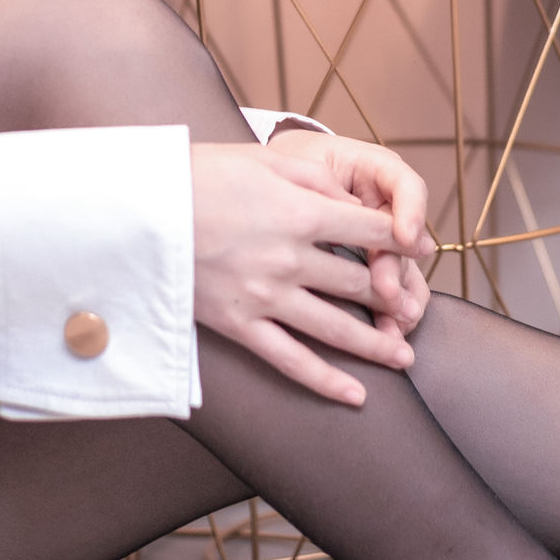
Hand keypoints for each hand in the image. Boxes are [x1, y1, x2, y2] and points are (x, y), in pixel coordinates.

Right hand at [189, 142, 415, 404]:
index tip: (421, 251)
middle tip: (416, 312)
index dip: (403, 241)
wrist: (137, 212)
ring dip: (377, 345)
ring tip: (405, 356)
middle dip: (394, 298)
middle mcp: (291, 259)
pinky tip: (355, 396)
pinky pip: (291, 361)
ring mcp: (267, 297)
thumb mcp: (261, 163)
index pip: (370, 232)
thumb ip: (312, 181)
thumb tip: (351, 201)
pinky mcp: (240, 325)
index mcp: (301, 213)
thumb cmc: (196, 176)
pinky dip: (327, 381)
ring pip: (337, 329)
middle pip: (359, 284)